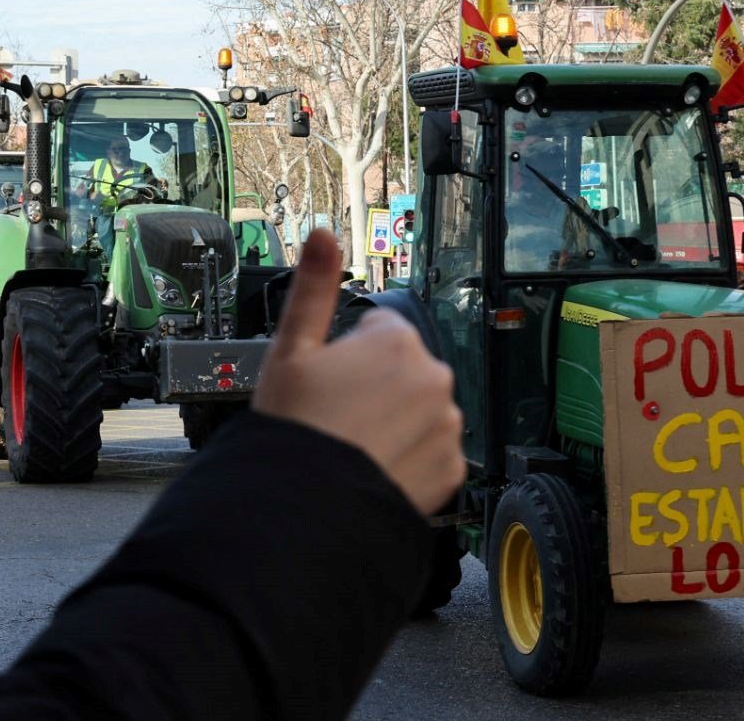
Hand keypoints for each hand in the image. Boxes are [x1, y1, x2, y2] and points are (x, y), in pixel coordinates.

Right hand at [253, 230, 464, 514]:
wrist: (305, 507)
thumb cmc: (294, 427)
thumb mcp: (291, 348)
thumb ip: (315, 286)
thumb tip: (324, 235)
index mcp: (397, 341)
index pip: (380, 330)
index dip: (347, 355)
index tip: (327, 382)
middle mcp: (433, 377)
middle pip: (403, 371)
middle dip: (376, 387)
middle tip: (336, 417)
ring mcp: (447, 425)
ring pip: (420, 411)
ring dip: (396, 422)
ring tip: (354, 446)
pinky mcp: (452, 468)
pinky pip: (432, 453)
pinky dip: (410, 460)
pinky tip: (375, 468)